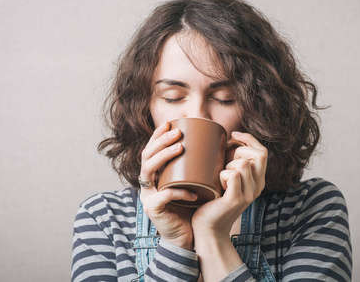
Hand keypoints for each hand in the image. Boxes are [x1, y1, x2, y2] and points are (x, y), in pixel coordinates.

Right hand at [139, 121, 197, 249]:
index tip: (170, 123)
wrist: (190, 234)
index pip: (150, 151)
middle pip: (146, 157)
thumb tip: (213, 142)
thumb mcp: (194, 181)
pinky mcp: (153, 210)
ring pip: (147, 172)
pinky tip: (192, 192)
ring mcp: (148, 197)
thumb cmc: (194, 206)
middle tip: (177, 132)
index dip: (157, 136)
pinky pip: (163, 196)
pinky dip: (178, 192)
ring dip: (163, 157)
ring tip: (180, 148)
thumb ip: (195, 166)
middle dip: (160, 142)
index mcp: (155, 176)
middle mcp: (147, 184)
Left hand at [192, 131, 266, 238]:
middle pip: (258, 154)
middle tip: (225, 162)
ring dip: (228, 165)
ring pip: (243, 163)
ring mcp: (249, 194)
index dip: (249, 139)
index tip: (233, 135)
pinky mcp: (236, 199)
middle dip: (239, 151)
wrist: (208, 228)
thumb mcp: (228, 179)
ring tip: (220, 178)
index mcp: (258, 180)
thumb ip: (234, 162)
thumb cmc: (213, 199)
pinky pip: (233, 175)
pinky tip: (217, 185)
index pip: (262, 151)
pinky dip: (221, 175)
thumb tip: (230, 139)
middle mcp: (258, 187)